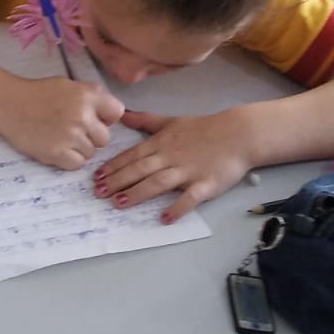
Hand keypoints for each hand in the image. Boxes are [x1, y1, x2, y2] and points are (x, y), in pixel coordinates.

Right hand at [1, 78, 122, 169]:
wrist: (9, 105)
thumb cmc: (38, 94)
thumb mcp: (68, 85)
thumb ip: (91, 95)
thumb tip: (112, 111)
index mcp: (87, 96)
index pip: (117, 112)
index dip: (107, 118)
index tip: (96, 119)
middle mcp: (82, 116)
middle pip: (105, 138)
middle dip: (92, 136)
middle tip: (73, 129)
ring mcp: (70, 136)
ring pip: (91, 152)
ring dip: (79, 148)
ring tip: (61, 136)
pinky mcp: (57, 153)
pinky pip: (77, 163)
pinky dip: (69, 159)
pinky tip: (57, 146)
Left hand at [93, 107, 256, 221]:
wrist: (238, 134)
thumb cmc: (203, 128)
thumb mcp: (171, 120)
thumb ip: (146, 120)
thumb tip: (123, 116)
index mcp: (161, 142)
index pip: (133, 155)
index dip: (113, 166)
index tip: (95, 176)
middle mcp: (170, 157)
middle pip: (140, 169)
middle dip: (117, 180)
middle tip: (98, 192)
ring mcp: (187, 171)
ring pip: (158, 182)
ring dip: (138, 193)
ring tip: (119, 203)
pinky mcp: (205, 184)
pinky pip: (189, 198)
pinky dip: (177, 208)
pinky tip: (164, 218)